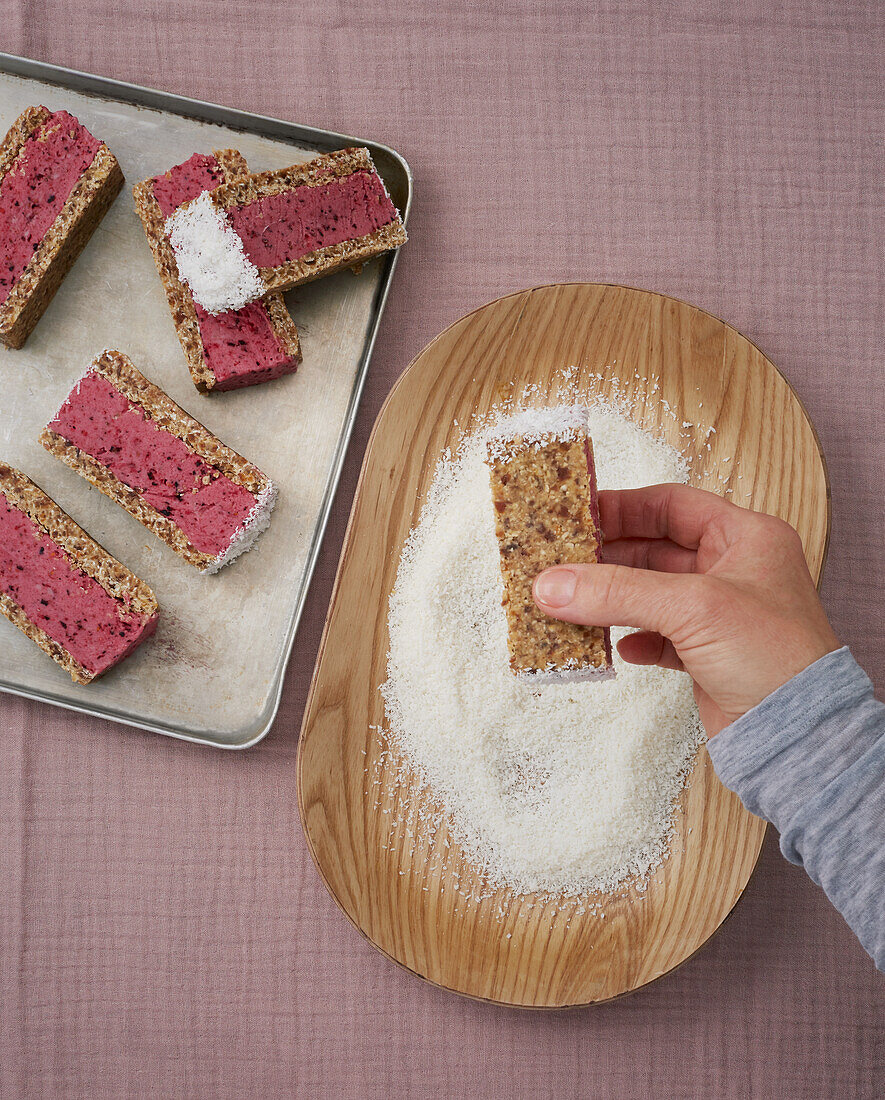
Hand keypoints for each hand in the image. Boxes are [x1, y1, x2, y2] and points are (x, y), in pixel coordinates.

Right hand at [532, 484, 839, 736]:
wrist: (800, 737)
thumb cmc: (778, 658)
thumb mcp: (692, 607)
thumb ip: (617, 591)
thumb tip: (553, 584)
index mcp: (746, 537)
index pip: (671, 505)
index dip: (622, 507)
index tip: (576, 515)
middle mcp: (734, 570)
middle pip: (654, 550)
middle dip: (606, 559)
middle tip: (560, 562)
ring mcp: (720, 615)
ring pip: (651, 595)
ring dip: (612, 600)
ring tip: (571, 603)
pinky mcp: (708, 656)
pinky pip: (658, 637)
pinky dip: (633, 639)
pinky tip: (614, 646)